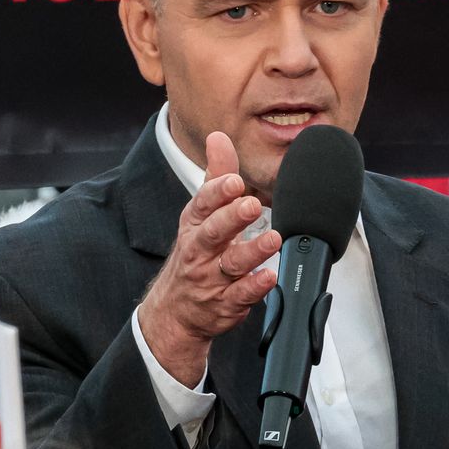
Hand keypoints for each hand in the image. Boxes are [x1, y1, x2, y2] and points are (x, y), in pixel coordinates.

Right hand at [137, 131, 280, 386]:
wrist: (175, 310)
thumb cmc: (195, 253)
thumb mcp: (200, 214)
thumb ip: (216, 177)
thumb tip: (218, 137)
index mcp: (194, 224)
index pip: (203, 204)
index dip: (218, 192)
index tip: (235, 181)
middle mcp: (200, 251)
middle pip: (213, 232)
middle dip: (232, 218)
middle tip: (252, 205)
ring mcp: (212, 278)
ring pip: (231, 264)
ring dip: (252, 252)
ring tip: (273, 240)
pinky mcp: (226, 304)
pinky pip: (240, 296)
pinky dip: (255, 288)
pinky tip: (270, 277)